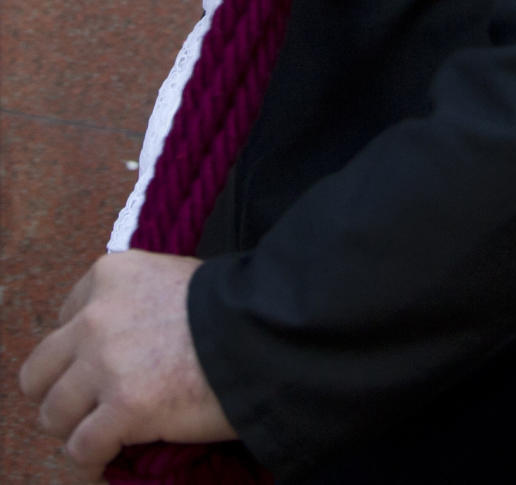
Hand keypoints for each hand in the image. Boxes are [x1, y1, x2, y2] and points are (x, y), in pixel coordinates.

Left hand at [19, 251, 236, 479]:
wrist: (261, 330)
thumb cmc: (228, 305)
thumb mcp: (171, 277)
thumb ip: (133, 300)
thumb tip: (121, 338)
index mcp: (108, 276)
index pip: (63, 322)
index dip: (82, 349)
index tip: (106, 363)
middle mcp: (96, 317)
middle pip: (39, 371)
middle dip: (62, 391)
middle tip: (90, 404)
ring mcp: (105, 364)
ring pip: (53, 414)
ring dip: (77, 426)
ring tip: (105, 430)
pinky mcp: (122, 408)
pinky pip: (81, 448)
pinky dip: (96, 455)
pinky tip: (117, 450)